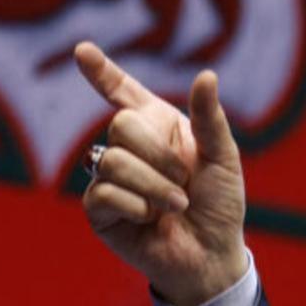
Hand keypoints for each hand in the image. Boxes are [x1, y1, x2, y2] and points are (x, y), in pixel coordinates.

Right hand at [76, 41, 247, 305]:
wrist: (212, 253)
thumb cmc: (219, 204)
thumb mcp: (223, 158)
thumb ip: (210, 118)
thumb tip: (206, 75)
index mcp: (158, 127)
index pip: (123, 92)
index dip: (102, 72)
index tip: (83, 51)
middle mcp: (129, 148)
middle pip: (120, 125)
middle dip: (160, 156)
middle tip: (183, 181)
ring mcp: (109, 178)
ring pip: (113, 160)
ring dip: (154, 186)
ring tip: (175, 205)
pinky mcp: (98, 210)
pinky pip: (103, 192)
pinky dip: (137, 206)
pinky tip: (150, 220)